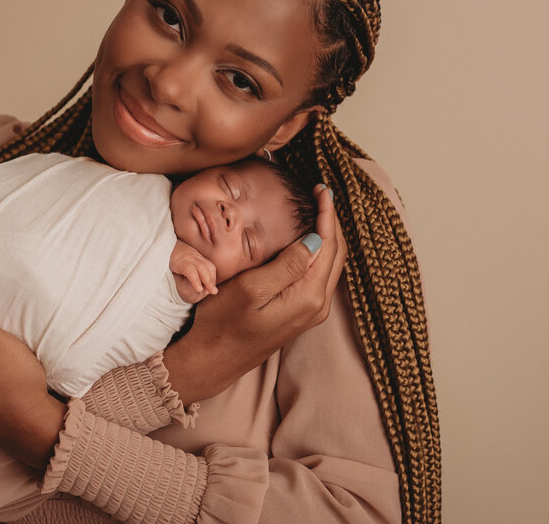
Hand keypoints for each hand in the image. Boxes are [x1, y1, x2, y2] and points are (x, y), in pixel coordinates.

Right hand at [163, 184, 347, 403]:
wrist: (213, 359)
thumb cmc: (224, 323)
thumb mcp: (252, 289)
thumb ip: (288, 265)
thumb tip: (316, 239)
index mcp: (308, 297)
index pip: (329, 246)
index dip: (327, 215)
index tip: (321, 189)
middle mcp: (317, 306)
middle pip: (335, 254)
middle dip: (330, 221)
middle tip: (319, 193)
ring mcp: (310, 311)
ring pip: (329, 264)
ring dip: (326, 234)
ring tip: (316, 208)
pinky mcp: (299, 312)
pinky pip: (318, 274)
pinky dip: (318, 250)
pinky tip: (306, 238)